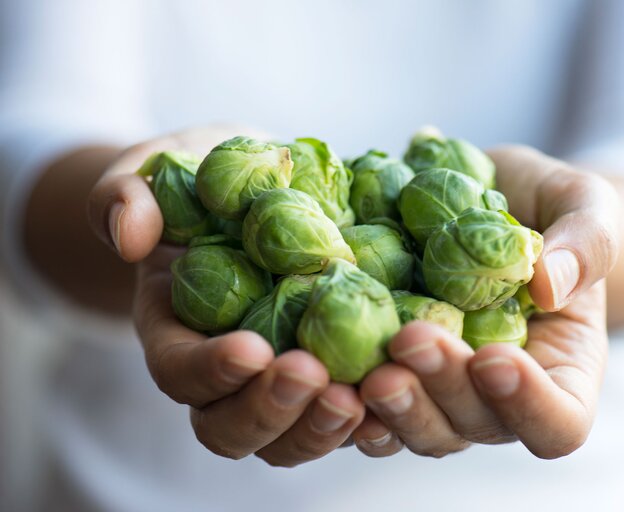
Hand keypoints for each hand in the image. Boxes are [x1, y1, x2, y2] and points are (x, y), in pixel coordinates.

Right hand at [87, 126, 364, 466]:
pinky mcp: (329, 368)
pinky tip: (398, 388)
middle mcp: (226, 372)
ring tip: (360, 396)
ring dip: (322, 427)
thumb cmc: (196, 183)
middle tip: (313, 377)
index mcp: (175, 332)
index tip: (251, 348)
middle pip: (233, 427)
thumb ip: (126, 195)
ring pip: (291, 436)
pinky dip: (372, 415)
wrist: (248, 194)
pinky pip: (347, 412)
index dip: (210, 371)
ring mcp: (279, 377)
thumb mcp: (155, 174)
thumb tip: (128, 233)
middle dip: (271, 411)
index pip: (179, 371)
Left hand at [352, 146, 617, 458]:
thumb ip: (586, 240)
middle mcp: (493, 394)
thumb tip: (549, 284)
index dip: (530, 406)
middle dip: (441, 390)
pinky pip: (367, 404)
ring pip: (416, 427)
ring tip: (365, 369)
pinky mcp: (390, 367)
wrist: (485, 198)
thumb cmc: (544, 206)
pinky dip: (347, 397)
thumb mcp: (581, 202)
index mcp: (557, 369)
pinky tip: (323, 370)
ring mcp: (438, 387)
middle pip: (472, 425)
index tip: (495, 358)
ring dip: (389, 407)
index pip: (558, 421)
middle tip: (410, 341)